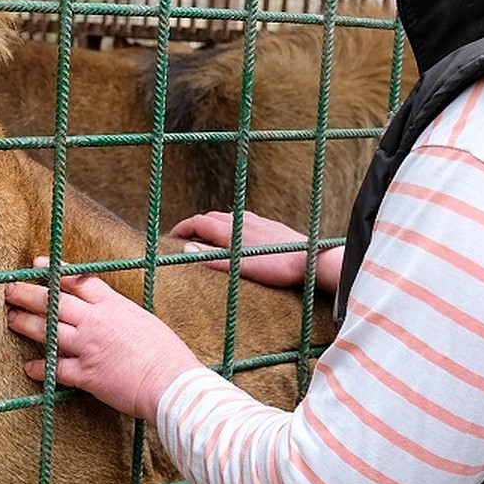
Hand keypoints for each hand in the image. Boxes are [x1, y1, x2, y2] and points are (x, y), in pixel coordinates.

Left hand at [4, 262, 202, 422]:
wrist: (172, 382)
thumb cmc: (166, 354)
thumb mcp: (144, 320)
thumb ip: (121, 314)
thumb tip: (110, 313)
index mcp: (113, 305)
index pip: (78, 281)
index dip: (54, 271)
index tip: (36, 265)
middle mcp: (96, 322)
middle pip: (54, 301)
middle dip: (27, 293)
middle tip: (9, 289)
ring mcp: (88, 347)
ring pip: (48, 330)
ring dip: (25, 323)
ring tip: (11, 318)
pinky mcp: (86, 374)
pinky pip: (55, 369)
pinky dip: (40, 368)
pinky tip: (29, 367)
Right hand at [169, 211, 343, 295]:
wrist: (312, 259)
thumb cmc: (277, 267)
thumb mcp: (241, 266)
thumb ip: (213, 258)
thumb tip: (185, 248)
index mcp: (231, 230)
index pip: (198, 222)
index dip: (182, 228)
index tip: (170, 236)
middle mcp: (242, 220)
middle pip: (211, 216)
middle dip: (195, 224)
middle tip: (185, 237)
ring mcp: (258, 221)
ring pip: (228, 216)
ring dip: (212, 223)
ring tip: (207, 235)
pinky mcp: (271, 225)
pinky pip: (244, 217)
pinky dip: (231, 222)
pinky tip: (238, 232)